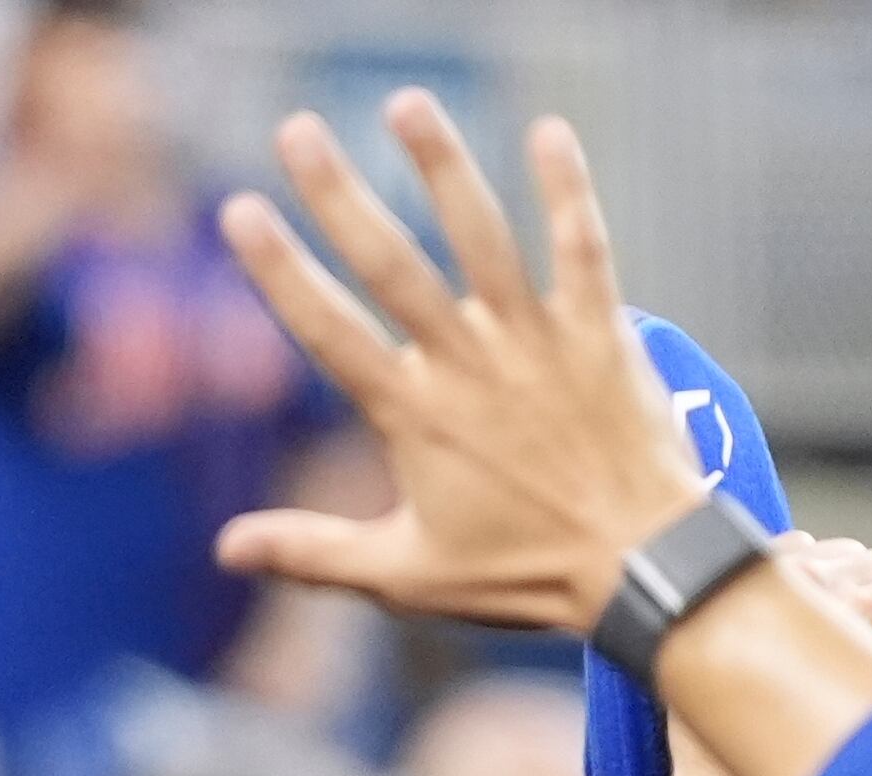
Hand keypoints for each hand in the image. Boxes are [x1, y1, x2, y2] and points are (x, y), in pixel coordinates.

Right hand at [210, 96, 702, 635]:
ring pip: (482, 240)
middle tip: (297, 130)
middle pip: (392, 266)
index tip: (241, 211)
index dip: (281, 270)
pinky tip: (548, 130)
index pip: (330, 331)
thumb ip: (314, 552)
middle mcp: (468, 367)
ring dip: (442, 167)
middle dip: (339, 194)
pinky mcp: (600, 333)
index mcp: (414, 417)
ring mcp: (536, 343)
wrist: (644, 569)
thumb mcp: (407, 575)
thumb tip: (226, 550)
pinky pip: (582, 249)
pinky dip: (567, 191)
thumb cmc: (525, 575)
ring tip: (404, 104)